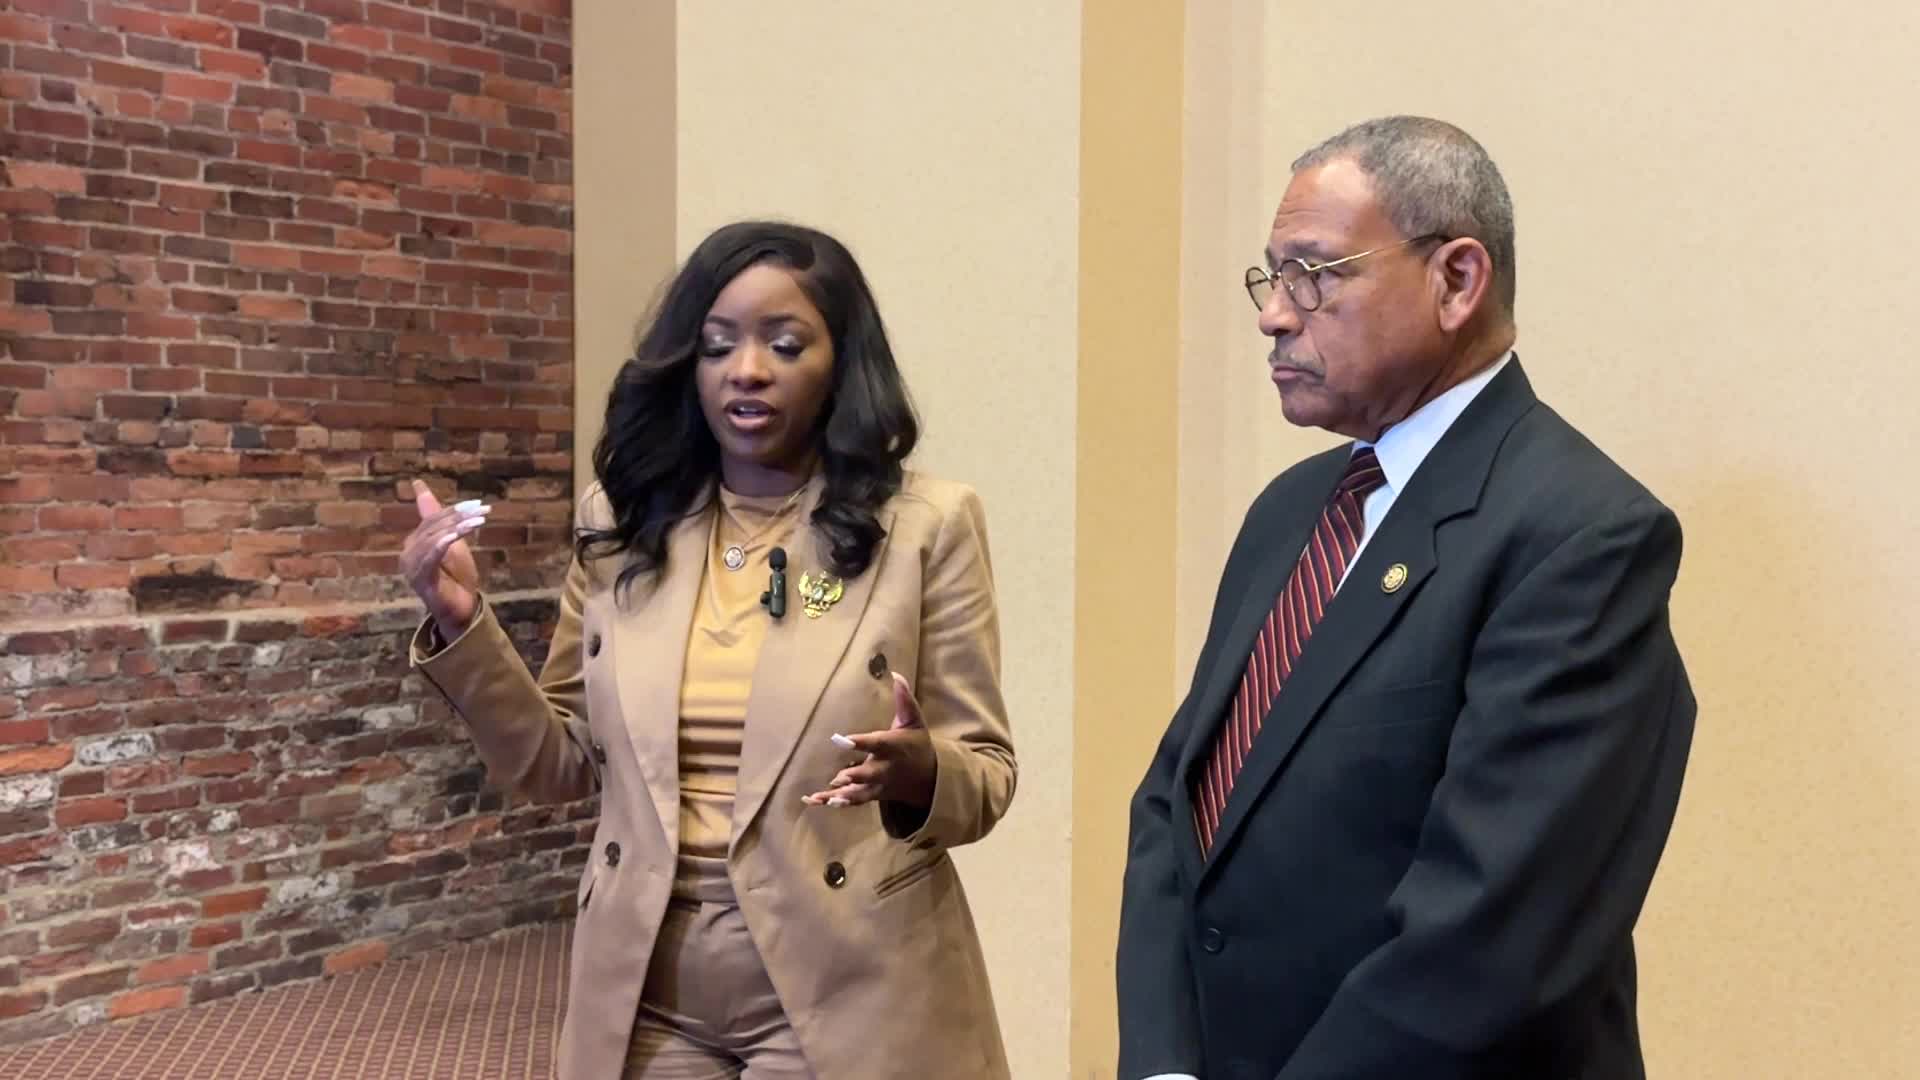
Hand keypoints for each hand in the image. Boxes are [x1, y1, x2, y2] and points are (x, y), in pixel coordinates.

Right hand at [399, 479, 487, 640]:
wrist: (462, 609)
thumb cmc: (456, 577)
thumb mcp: (452, 543)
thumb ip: (440, 519)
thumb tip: (421, 488)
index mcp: (415, 542)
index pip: (432, 518)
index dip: (454, 509)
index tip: (478, 504)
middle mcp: (409, 552)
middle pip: (432, 526)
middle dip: (459, 516)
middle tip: (482, 510)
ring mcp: (412, 567)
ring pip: (432, 539)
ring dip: (456, 528)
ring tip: (477, 522)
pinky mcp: (420, 580)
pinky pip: (429, 558)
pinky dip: (441, 545)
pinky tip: (454, 538)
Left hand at [804, 672, 936, 808]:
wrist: (931, 780)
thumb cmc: (917, 744)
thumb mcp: (915, 721)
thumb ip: (904, 699)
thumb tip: (896, 674)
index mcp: (895, 747)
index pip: (878, 743)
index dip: (861, 742)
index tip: (841, 739)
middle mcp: (886, 768)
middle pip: (870, 774)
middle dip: (855, 776)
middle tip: (838, 777)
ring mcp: (879, 784)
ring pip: (859, 793)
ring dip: (840, 795)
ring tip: (819, 797)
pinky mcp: (872, 794)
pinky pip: (854, 801)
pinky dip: (836, 802)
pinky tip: (815, 802)